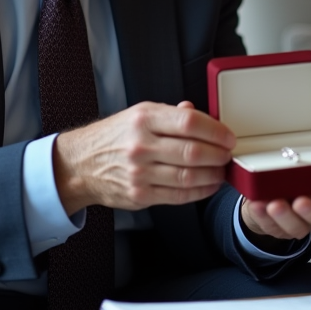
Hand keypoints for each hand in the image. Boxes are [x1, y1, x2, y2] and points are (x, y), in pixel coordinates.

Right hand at [52, 100, 235, 212]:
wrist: (81, 164)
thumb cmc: (114, 137)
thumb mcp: (139, 114)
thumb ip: (172, 115)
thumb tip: (201, 115)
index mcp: (144, 119)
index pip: (189, 122)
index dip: (215, 130)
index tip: (228, 136)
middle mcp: (141, 146)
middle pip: (192, 152)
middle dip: (218, 154)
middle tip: (228, 154)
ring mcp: (140, 173)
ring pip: (188, 176)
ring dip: (213, 175)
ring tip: (221, 170)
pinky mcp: (140, 195)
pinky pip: (178, 195)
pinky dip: (200, 191)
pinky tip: (208, 185)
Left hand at [239, 123, 310, 244]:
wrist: (272, 187)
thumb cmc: (300, 171)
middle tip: (300, 201)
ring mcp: (298, 221)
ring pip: (297, 226)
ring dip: (285, 215)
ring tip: (274, 203)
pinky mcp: (277, 227)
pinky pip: (271, 225)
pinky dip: (263, 215)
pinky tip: (258, 204)